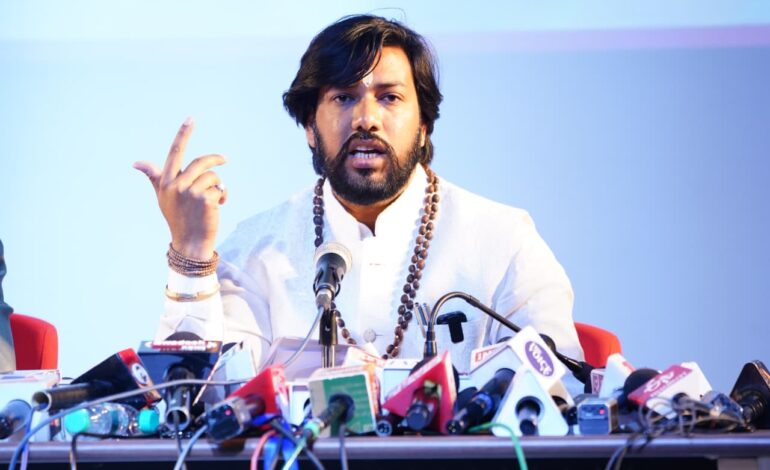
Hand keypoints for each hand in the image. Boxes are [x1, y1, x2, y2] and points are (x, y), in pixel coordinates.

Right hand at [133, 117, 226, 259]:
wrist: (190, 243)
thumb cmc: (178, 218)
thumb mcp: (163, 197)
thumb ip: (154, 176)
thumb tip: (136, 162)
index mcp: (166, 182)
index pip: (175, 153)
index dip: (183, 134)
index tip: (191, 119)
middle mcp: (176, 185)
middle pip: (201, 162)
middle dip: (215, 160)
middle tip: (224, 160)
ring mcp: (190, 192)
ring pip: (212, 176)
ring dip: (218, 185)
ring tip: (215, 199)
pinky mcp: (204, 199)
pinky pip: (220, 187)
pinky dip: (223, 195)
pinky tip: (219, 206)